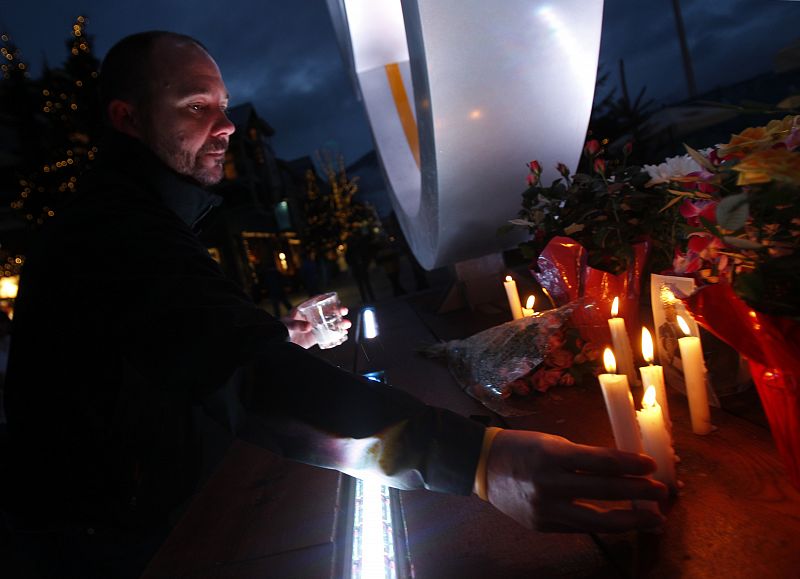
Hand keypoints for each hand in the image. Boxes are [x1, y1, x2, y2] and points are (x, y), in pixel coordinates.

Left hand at [282, 304, 350, 348]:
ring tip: (347, 323)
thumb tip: (309, 326)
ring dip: (338, 323)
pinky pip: (326, 335)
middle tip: (344, 311)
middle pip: (324, 312)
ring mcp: (312, 328)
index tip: (333, 297)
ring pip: (328, 323)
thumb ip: (297, 325)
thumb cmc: (279, 331)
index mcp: (302, 311)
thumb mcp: (287, 326)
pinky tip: (343, 333)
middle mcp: (309, 318)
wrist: (277, 344)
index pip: (314, 302)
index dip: (323, 298)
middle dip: (336, 311)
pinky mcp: (313, 338)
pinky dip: (335, 334)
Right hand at [484, 430, 666, 532]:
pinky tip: (623, 523)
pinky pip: (581, 527)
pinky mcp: (543, 526)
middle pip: (604, 490)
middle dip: (638, 492)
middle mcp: (549, 483)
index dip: (629, 464)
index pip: (600, 461)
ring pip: (598, 520)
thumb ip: (583, 458)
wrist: (484, 467)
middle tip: (662, 492)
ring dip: (631, 520)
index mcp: (552, 455)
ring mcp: (545, 509)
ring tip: (654, 519)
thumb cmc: (522, 448)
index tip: (651, 465)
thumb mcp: (552, 443)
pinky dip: (604, 525)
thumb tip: (623, 468)